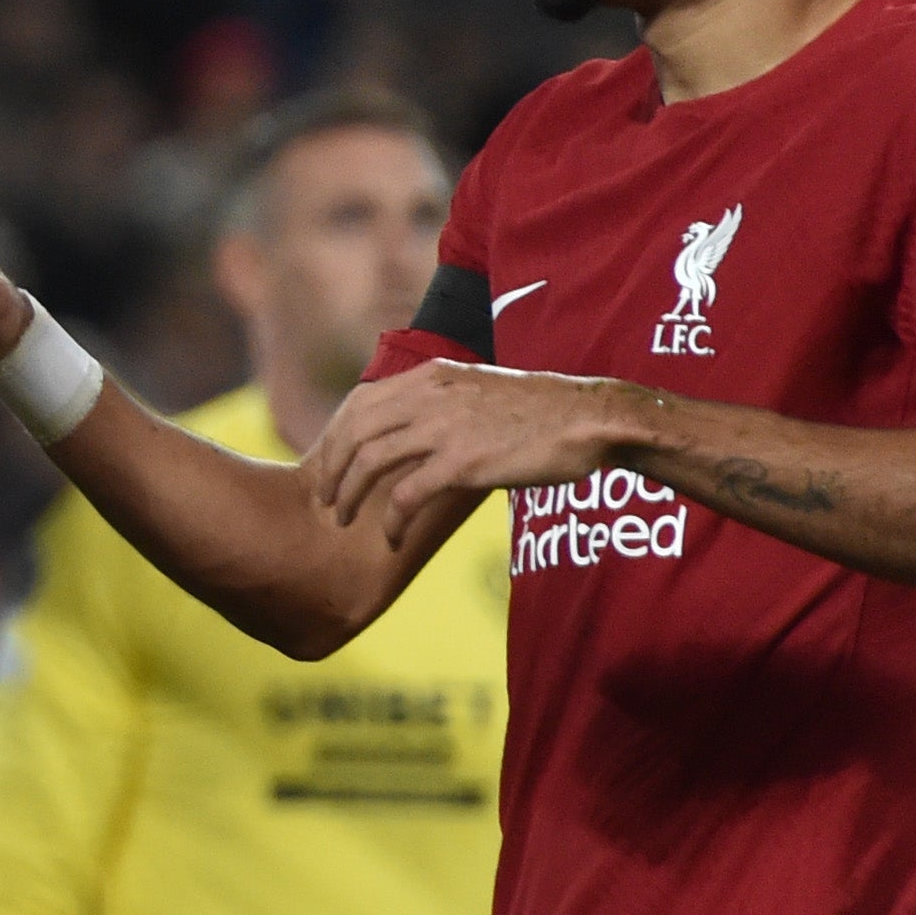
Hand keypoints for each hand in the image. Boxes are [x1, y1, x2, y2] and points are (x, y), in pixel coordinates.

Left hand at [303, 361, 641, 546]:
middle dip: (332, 470)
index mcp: (431, 377)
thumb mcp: (478, 389)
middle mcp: (429, 396)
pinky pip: (406, 495)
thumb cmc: (541, 410)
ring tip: (343, 521)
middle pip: (354, 433)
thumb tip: (414, 427)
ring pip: (370, 462)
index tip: (329, 465)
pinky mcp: (462, 462)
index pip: (360, 402)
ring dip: (349, 496)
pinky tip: (390, 537)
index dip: (335, 437)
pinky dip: (390, 520)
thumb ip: (441, 402)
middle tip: (325, 500)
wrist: (590, 417)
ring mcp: (444, 428)